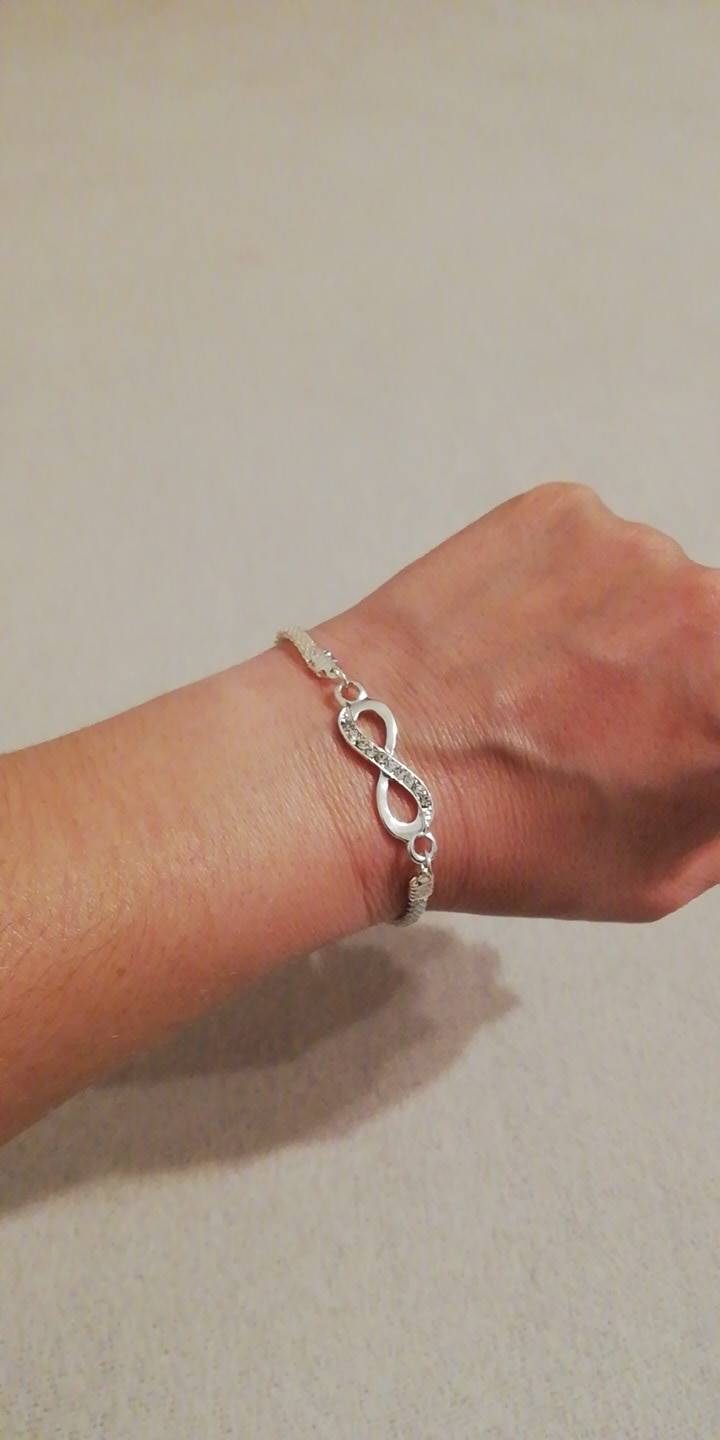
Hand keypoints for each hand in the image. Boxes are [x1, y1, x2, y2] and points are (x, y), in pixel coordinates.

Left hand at [323, 483, 719, 920]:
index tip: (685, 729)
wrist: (367, 767)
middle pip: (718, 630)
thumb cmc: (509, 838)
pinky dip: (572, 588)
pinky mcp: (565, 511)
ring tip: (548, 687)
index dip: (706, 720)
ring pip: (663, 587)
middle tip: (617, 720)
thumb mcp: (664, 873)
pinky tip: (516, 644)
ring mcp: (635, 546)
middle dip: (689, 675)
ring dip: (631, 628)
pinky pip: (598, 549)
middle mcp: (708, 604)